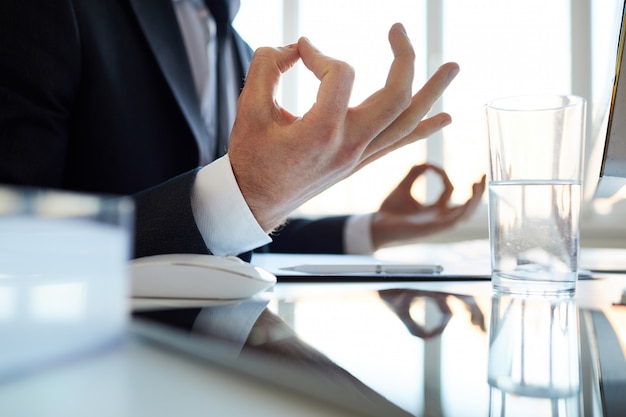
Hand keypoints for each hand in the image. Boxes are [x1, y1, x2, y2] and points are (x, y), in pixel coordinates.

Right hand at [228, 23, 459, 231]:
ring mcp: (357, 157)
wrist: (255, 201)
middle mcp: (348, 146)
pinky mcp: (358, 162)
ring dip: (432, 93)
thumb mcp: (249, 107)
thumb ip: (267, 66)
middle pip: (396, 97)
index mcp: (321, 132)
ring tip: (454, 67)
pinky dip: (423, 128)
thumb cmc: (250, 157)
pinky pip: (398, 144)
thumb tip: (293, 49)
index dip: (319, 53)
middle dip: (404, 58)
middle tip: (398, 29)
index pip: (340, 74)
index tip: (300, 50)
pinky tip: (444, 117)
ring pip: (406, 122)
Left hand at [371, 164, 485, 248]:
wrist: (375, 225)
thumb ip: (415, 173)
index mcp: (433, 210)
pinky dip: (463, 210)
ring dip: (474, 200)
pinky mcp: (433, 229)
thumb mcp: (403, 186)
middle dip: (477, 192)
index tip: (432, 166)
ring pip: (464, 214)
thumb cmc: (387, 211)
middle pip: (465, 206)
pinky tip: (468, 199)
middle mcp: (438, 218)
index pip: (449, 191)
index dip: (443, 175)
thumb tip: (427, 163)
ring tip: (478, 184)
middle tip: (483, 176)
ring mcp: (437, 225)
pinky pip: (454, 221)